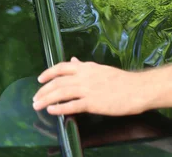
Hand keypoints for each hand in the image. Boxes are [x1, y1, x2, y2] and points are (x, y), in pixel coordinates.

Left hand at [33, 57, 149, 115]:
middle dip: (44, 90)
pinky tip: (52, 111)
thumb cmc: (121, 80)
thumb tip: (73, 61)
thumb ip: (85, 66)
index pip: (62, 67)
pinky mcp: (92, 103)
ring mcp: (88, 90)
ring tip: (37, 105)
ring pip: (61, 93)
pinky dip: (59, 108)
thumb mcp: (100, 69)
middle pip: (58, 81)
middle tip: (35, 98)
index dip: (48, 73)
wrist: (137, 89)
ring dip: (46, 99)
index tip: (39, 79)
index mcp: (87, 67)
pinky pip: (71, 106)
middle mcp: (85, 76)